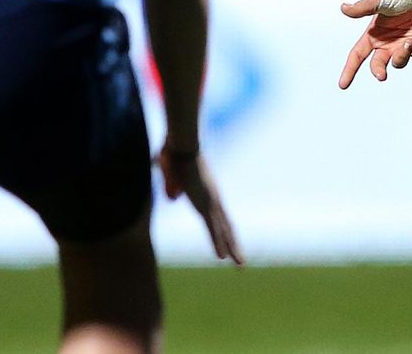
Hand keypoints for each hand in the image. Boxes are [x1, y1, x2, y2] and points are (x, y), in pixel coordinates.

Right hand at [157, 140, 243, 264]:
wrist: (183, 146)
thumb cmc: (176, 153)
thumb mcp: (172, 172)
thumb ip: (172, 184)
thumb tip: (170, 193)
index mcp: (208, 192)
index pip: (220, 217)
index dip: (225, 231)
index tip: (231, 243)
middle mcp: (214, 199)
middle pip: (227, 227)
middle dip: (234, 245)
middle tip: (241, 262)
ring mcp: (211, 203)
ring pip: (223, 232)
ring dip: (232, 250)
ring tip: (240, 266)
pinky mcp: (204, 205)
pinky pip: (212, 229)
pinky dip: (217, 243)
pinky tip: (222, 257)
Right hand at [337, 0, 411, 87]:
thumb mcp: (382, 0)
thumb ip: (364, 7)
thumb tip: (344, 8)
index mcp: (375, 33)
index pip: (358, 55)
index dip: (350, 70)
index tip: (343, 85)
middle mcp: (389, 42)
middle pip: (378, 65)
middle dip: (379, 71)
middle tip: (381, 75)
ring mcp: (407, 45)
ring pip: (400, 62)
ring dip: (403, 54)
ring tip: (408, 40)